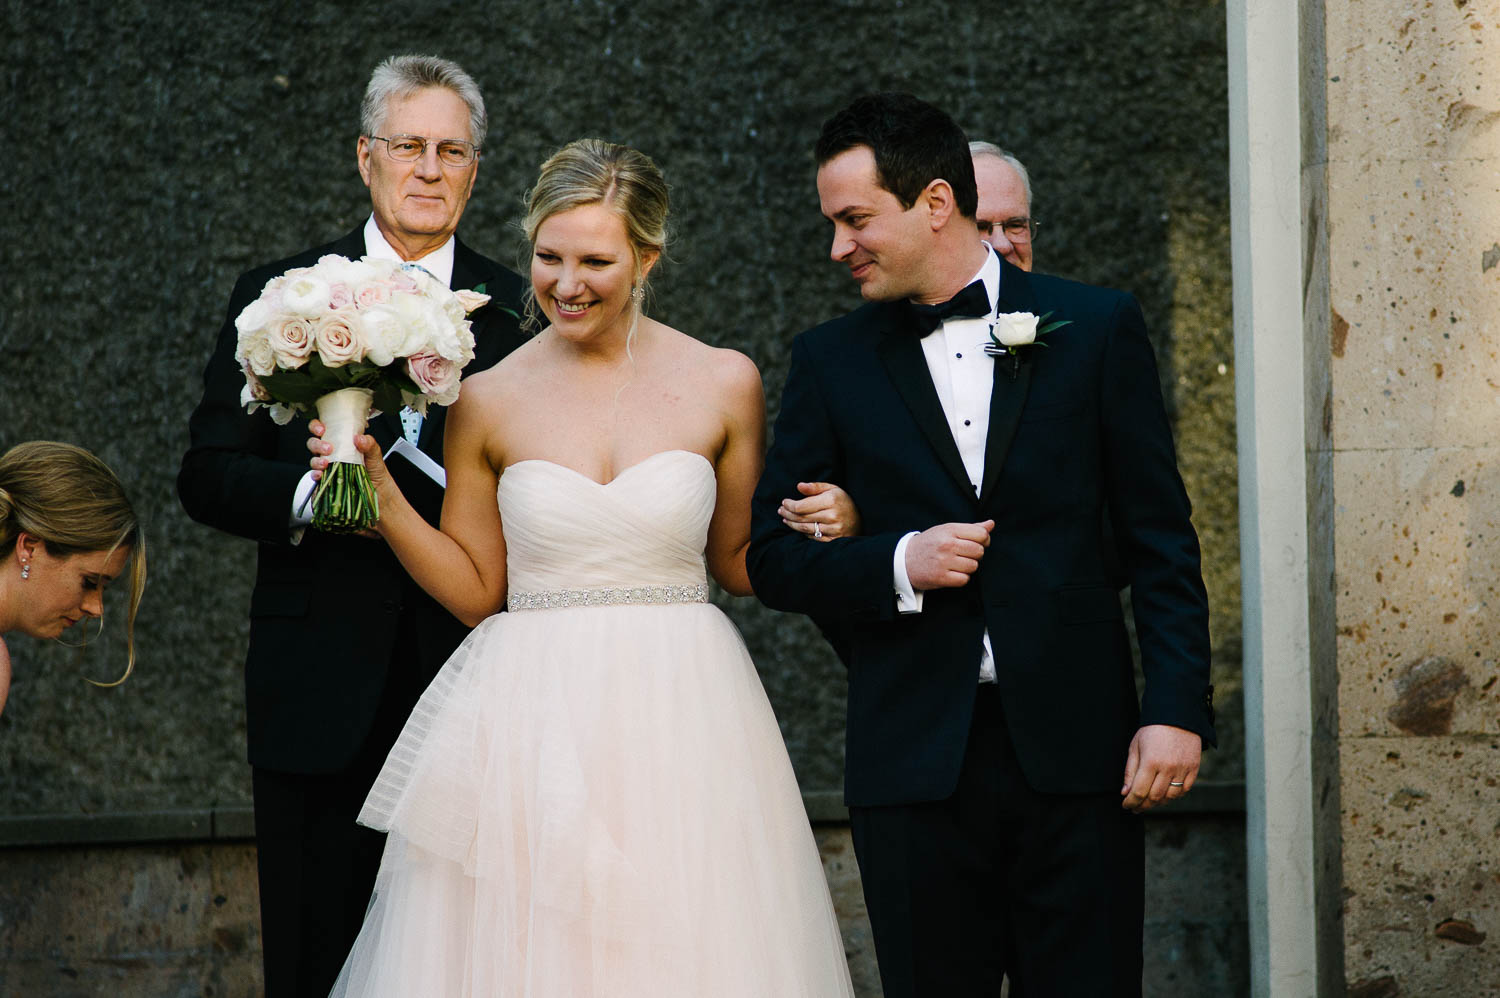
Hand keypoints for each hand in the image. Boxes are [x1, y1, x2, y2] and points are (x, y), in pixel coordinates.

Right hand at [306, 420, 391, 537]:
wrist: (379, 498)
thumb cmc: (377, 476)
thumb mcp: (376, 458)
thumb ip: (370, 445)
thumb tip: (359, 438)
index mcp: (343, 445)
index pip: (325, 431)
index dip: (318, 427)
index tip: (322, 428)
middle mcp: (333, 456)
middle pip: (314, 444)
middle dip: (317, 444)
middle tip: (329, 448)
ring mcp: (328, 470)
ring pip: (313, 460)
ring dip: (316, 460)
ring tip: (326, 463)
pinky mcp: (326, 484)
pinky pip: (316, 478)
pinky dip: (315, 475)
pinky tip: (321, 475)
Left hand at [780, 482, 860, 540]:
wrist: (861, 519)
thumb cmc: (843, 501)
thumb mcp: (832, 489)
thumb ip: (815, 487)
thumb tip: (799, 486)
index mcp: (831, 500)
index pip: (801, 506)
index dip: (789, 505)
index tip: (784, 502)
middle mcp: (832, 516)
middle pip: (801, 517)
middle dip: (787, 514)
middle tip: (781, 511)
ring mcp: (833, 529)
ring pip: (804, 528)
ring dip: (792, 524)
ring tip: (785, 519)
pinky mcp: (833, 539)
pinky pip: (812, 537)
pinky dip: (803, 533)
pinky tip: (798, 527)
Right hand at [904, 521, 992, 589]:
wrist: (904, 560)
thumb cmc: (928, 544)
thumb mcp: (946, 531)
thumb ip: (970, 528)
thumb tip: (991, 524)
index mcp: (950, 530)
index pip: (981, 534)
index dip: (984, 540)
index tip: (977, 543)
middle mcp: (947, 545)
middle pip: (979, 551)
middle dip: (975, 555)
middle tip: (964, 555)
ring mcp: (944, 561)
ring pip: (973, 566)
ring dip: (968, 567)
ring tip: (956, 564)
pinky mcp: (941, 577)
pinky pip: (964, 579)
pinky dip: (961, 578)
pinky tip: (952, 573)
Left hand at [1120, 724, 1201, 811]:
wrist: (1178, 716)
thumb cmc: (1152, 730)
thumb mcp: (1135, 747)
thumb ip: (1130, 771)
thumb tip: (1125, 792)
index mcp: (1150, 762)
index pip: (1139, 792)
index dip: (1131, 802)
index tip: (1126, 805)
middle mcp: (1168, 768)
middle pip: (1154, 797)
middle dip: (1143, 805)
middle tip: (1136, 807)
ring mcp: (1183, 769)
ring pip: (1170, 797)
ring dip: (1158, 802)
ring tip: (1150, 801)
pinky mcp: (1193, 769)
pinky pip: (1184, 790)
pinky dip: (1174, 795)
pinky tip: (1166, 794)